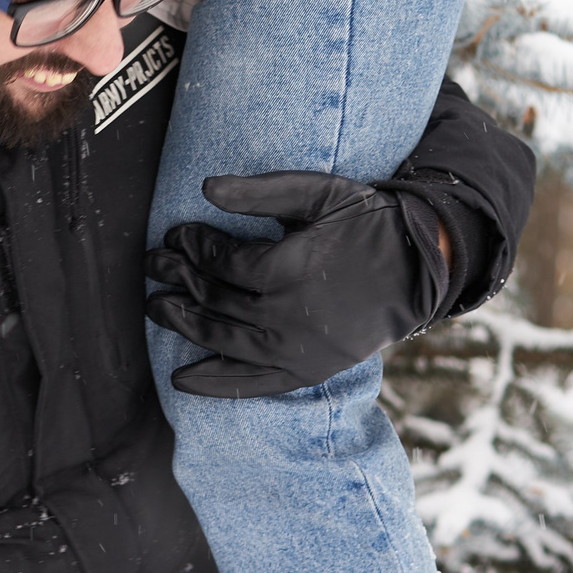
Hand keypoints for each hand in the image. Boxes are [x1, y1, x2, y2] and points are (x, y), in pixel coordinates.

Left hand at [146, 170, 444, 398]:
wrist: (419, 269)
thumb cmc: (366, 223)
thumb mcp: (320, 193)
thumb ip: (262, 192)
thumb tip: (204, 188)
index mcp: (291, 269)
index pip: (222, 262)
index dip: (193, 246)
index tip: (176, 234)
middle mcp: (289, 316)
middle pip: (216, 300)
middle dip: (178, 279)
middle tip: (153, 266)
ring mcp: (297, 349)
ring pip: (225, 339)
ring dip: (183, 324)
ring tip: (155, 308)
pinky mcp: (307, 370)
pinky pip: (253, 384)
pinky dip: (215, 384)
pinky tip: (181, 380)